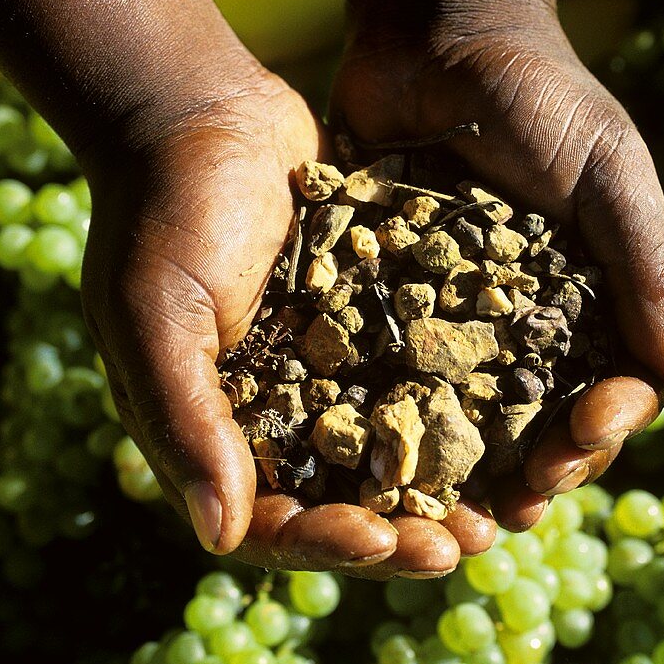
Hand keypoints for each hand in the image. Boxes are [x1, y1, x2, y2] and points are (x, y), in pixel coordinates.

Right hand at [79, 70, 496, 577]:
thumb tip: (218, 538)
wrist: (205, 116)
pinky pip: (415, 384)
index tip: (382, 541)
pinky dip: (455, 413)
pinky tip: (507, 425)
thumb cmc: (161, 217)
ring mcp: (325, 375)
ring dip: (442, 489)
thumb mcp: (157, 321)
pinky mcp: (368, 329)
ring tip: (500, 510)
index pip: (270, 521)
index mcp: (215, 433)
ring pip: (390, 456)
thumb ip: (186, 424)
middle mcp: (274, 418)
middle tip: (463, 547)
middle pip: (343, 505)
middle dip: (401, 534)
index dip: (326, 545)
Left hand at [333, 0, 663, 527]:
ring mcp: (452, 322)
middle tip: (511, 511)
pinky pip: (390, 377)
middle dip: (533, 471)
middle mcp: (523, 325)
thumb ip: (646, 269)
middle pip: (535, 423)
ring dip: (461, 476)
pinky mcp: (387, 307)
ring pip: (463, 422)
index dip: (602, 427)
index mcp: (590, 303)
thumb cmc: (538, 96)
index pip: (610, 389)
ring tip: (446, 518)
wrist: (434, 39)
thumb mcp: (605, 173)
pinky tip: (375, 465)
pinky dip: (388, 426)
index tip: (583, 439)